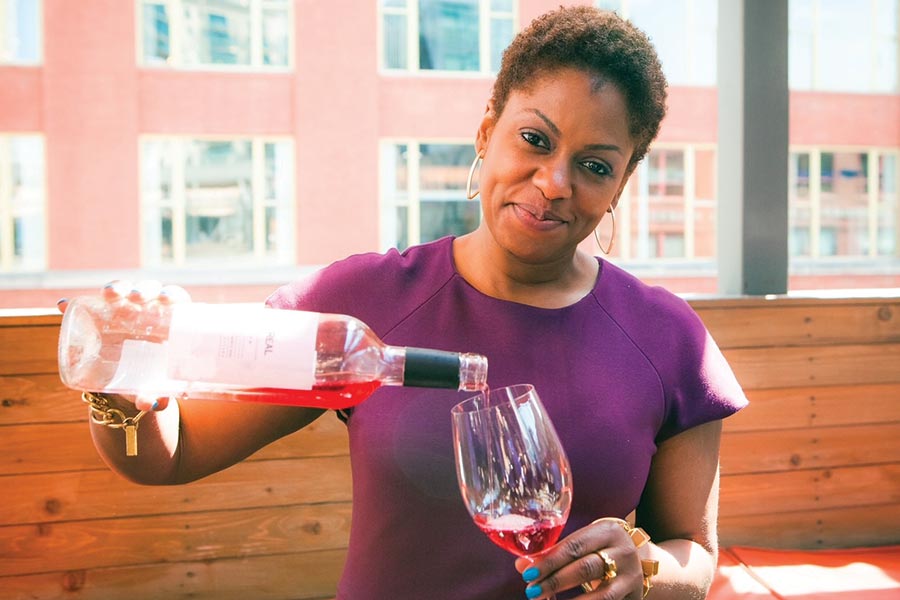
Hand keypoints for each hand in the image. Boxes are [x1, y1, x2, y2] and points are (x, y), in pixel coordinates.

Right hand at [57, 280, 191, 411]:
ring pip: (120, 292)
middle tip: (136, 299)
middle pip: (148, 291)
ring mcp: (120, 313)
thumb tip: (154, 404)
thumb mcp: (152, 389)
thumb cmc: (148, 382)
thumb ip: (155, 397)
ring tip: (109, 295)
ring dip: (115, 288)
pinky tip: (63, 305)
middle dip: (143, 290)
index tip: (164, 300)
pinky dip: (73, 305)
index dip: (171, 295)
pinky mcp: (96, 320)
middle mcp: (145, 312)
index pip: (174, 300)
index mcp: (167, 323)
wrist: (123, 387)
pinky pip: (84, 308)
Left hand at [515, 518, 644, 598]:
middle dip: (555, 581)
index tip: (527, 572)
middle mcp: (623, 551)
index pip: (574, 545)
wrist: (639, 561)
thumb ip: (555, 553)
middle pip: (586, 568)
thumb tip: (522, 565)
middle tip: (532, 591)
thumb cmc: (600, 549)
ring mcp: (631, 576)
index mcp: (607, 531)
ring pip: (602, 594)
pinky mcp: (635, 595)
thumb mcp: (584, 543)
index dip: (550, 560)